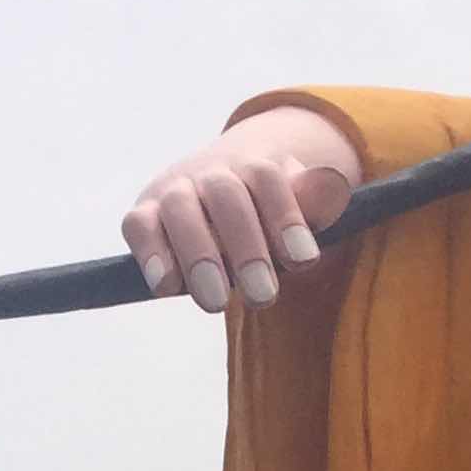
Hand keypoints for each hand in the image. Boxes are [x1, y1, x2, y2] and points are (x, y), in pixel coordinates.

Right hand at [121, 104, 361, 317]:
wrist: (219, 185)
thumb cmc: (267, 213)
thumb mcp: (298, 206)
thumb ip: (313, 202)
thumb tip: (331, 187)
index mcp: (254, 166)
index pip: (268, 181)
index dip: (285, 217)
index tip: (303, 260)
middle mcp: (211, 173)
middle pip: (226, 197)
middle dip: (246, 249)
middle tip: (263, 297)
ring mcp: (174, 191)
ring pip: (181, 211)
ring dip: (199, 256)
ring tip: (215, 304)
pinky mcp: (143, 215)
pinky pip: (139, 226)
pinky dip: (150, 253)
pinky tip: (167, 288)